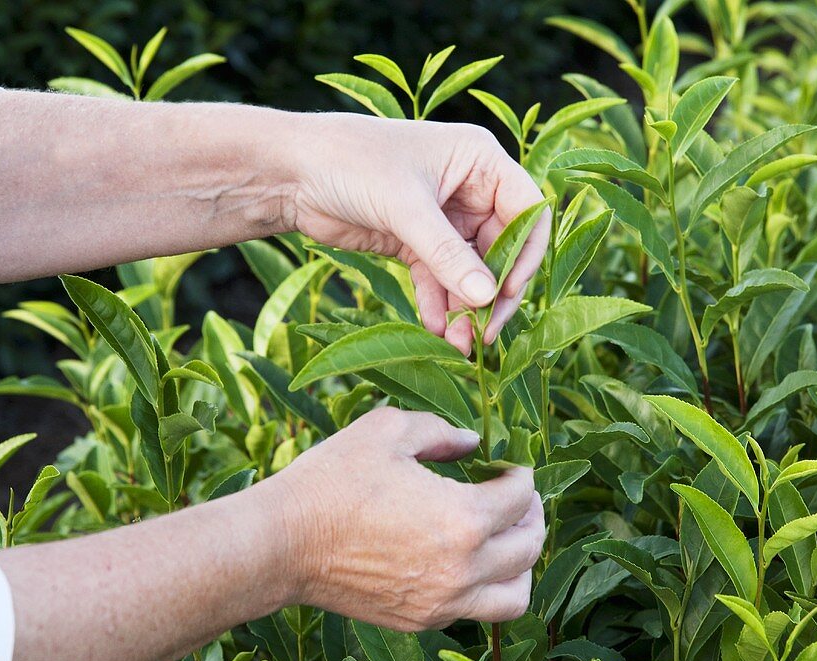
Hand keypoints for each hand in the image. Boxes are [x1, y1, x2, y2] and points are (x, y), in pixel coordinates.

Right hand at [272, 407, 543, 630]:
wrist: (281, 545)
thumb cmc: (331, 482)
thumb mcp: (387, 431)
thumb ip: (440, 430)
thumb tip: (471, 441)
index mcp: (463, 518)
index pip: (521, 497)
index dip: (521, 475)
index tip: (508, 465)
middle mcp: (463, 568)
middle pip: (529, 546)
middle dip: (530, 515)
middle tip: (516, 498)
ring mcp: (442, 601)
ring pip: (516, 595)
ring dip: (521, 564)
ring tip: (505, 540)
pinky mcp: (420, 620)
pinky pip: (476, 611)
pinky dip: (486, 587)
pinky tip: (466, 561)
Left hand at [286, 113, 550, 352]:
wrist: (289, 172)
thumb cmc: (350, 162)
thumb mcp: (405, 208)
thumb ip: (448, 254)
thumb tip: (488, 297)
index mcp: (480, 161)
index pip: (527, 211)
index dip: (525, 254)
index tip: (507, 291)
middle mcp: (469, 189)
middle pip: (502, 249)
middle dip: (492, 292)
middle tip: (486, 333)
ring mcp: (444, 218)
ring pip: (470, 272)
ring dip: (465, 309)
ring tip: (458, 344)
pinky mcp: (415, 242)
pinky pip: (439, 280)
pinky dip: (438, 306)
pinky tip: (433, 330)